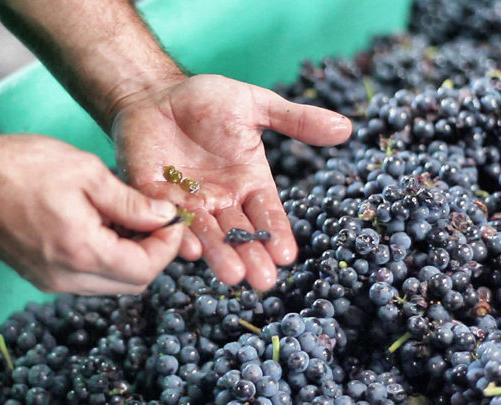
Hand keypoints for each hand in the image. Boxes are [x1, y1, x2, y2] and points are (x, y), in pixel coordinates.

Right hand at [0, 135, 183, 294]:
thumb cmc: (19, 168)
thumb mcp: (86, 173)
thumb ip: (130, 201)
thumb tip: (163, 217)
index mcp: (81, 253)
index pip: (144, 270)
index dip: (167, 246)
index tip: (174, 219)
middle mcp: (65, 279)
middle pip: (130, 283)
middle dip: (153, 255)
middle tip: (156, 219)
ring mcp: (49, 281)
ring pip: (109, 282)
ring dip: (129, 257)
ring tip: (129, 217)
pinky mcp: (38, 275)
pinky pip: (86, 277)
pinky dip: (105, 258)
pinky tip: (102, 225)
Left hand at [112, 74, 350, 290]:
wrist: (155, 94)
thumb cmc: (206, 100)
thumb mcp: (255, 105)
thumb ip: (295, 120)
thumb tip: (346, 128)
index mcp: (247, 182)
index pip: (267, 214)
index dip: (277, 234)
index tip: (287, 256)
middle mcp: (220, 199)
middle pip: (239, 232)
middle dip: (250, 256)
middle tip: (262, 281)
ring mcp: (188, 202)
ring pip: (206, 232)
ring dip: (219, 254)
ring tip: (232, 276)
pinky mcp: (154, 197)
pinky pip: (168, 218)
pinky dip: (179, 233)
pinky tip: (189, 249)